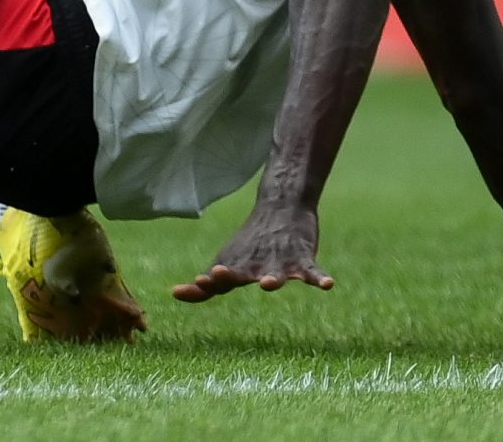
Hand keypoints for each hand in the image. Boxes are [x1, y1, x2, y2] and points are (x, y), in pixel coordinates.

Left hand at [171, 200, 331, 301]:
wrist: (281, 207)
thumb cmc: (250, 243)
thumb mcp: (228, 261)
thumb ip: (208, 284)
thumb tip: (174, 294)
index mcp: (235, 267)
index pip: (216, 281)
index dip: (205, 284)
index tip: (191, 284)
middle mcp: (254, 265)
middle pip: (241, 273)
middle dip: (230, 275)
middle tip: (217, 274)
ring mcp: (279, 262)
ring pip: (277, 272)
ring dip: (273, 278)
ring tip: (269, 284)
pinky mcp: (302, 257)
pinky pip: (313, 271)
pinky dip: (320, 278)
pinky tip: (328, 285)